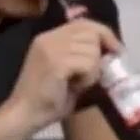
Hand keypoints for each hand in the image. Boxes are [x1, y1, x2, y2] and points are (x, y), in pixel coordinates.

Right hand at [5, 20, 122, 132]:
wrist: (24, 116)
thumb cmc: (46, 100)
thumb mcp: (66, 70)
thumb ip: (81, 56)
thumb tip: (109, 50)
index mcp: (49, 37)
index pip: (84, 23)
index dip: (104, 33)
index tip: (116, 50)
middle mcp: (48, 38)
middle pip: (91, 33)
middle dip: (99, 54)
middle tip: (92, 74)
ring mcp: (50, 48)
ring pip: (92, 49)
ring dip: (92, 70)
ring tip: (79, 83)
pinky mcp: (55, 63)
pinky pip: (88, 63)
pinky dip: (88, 77)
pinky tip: (76, 87)